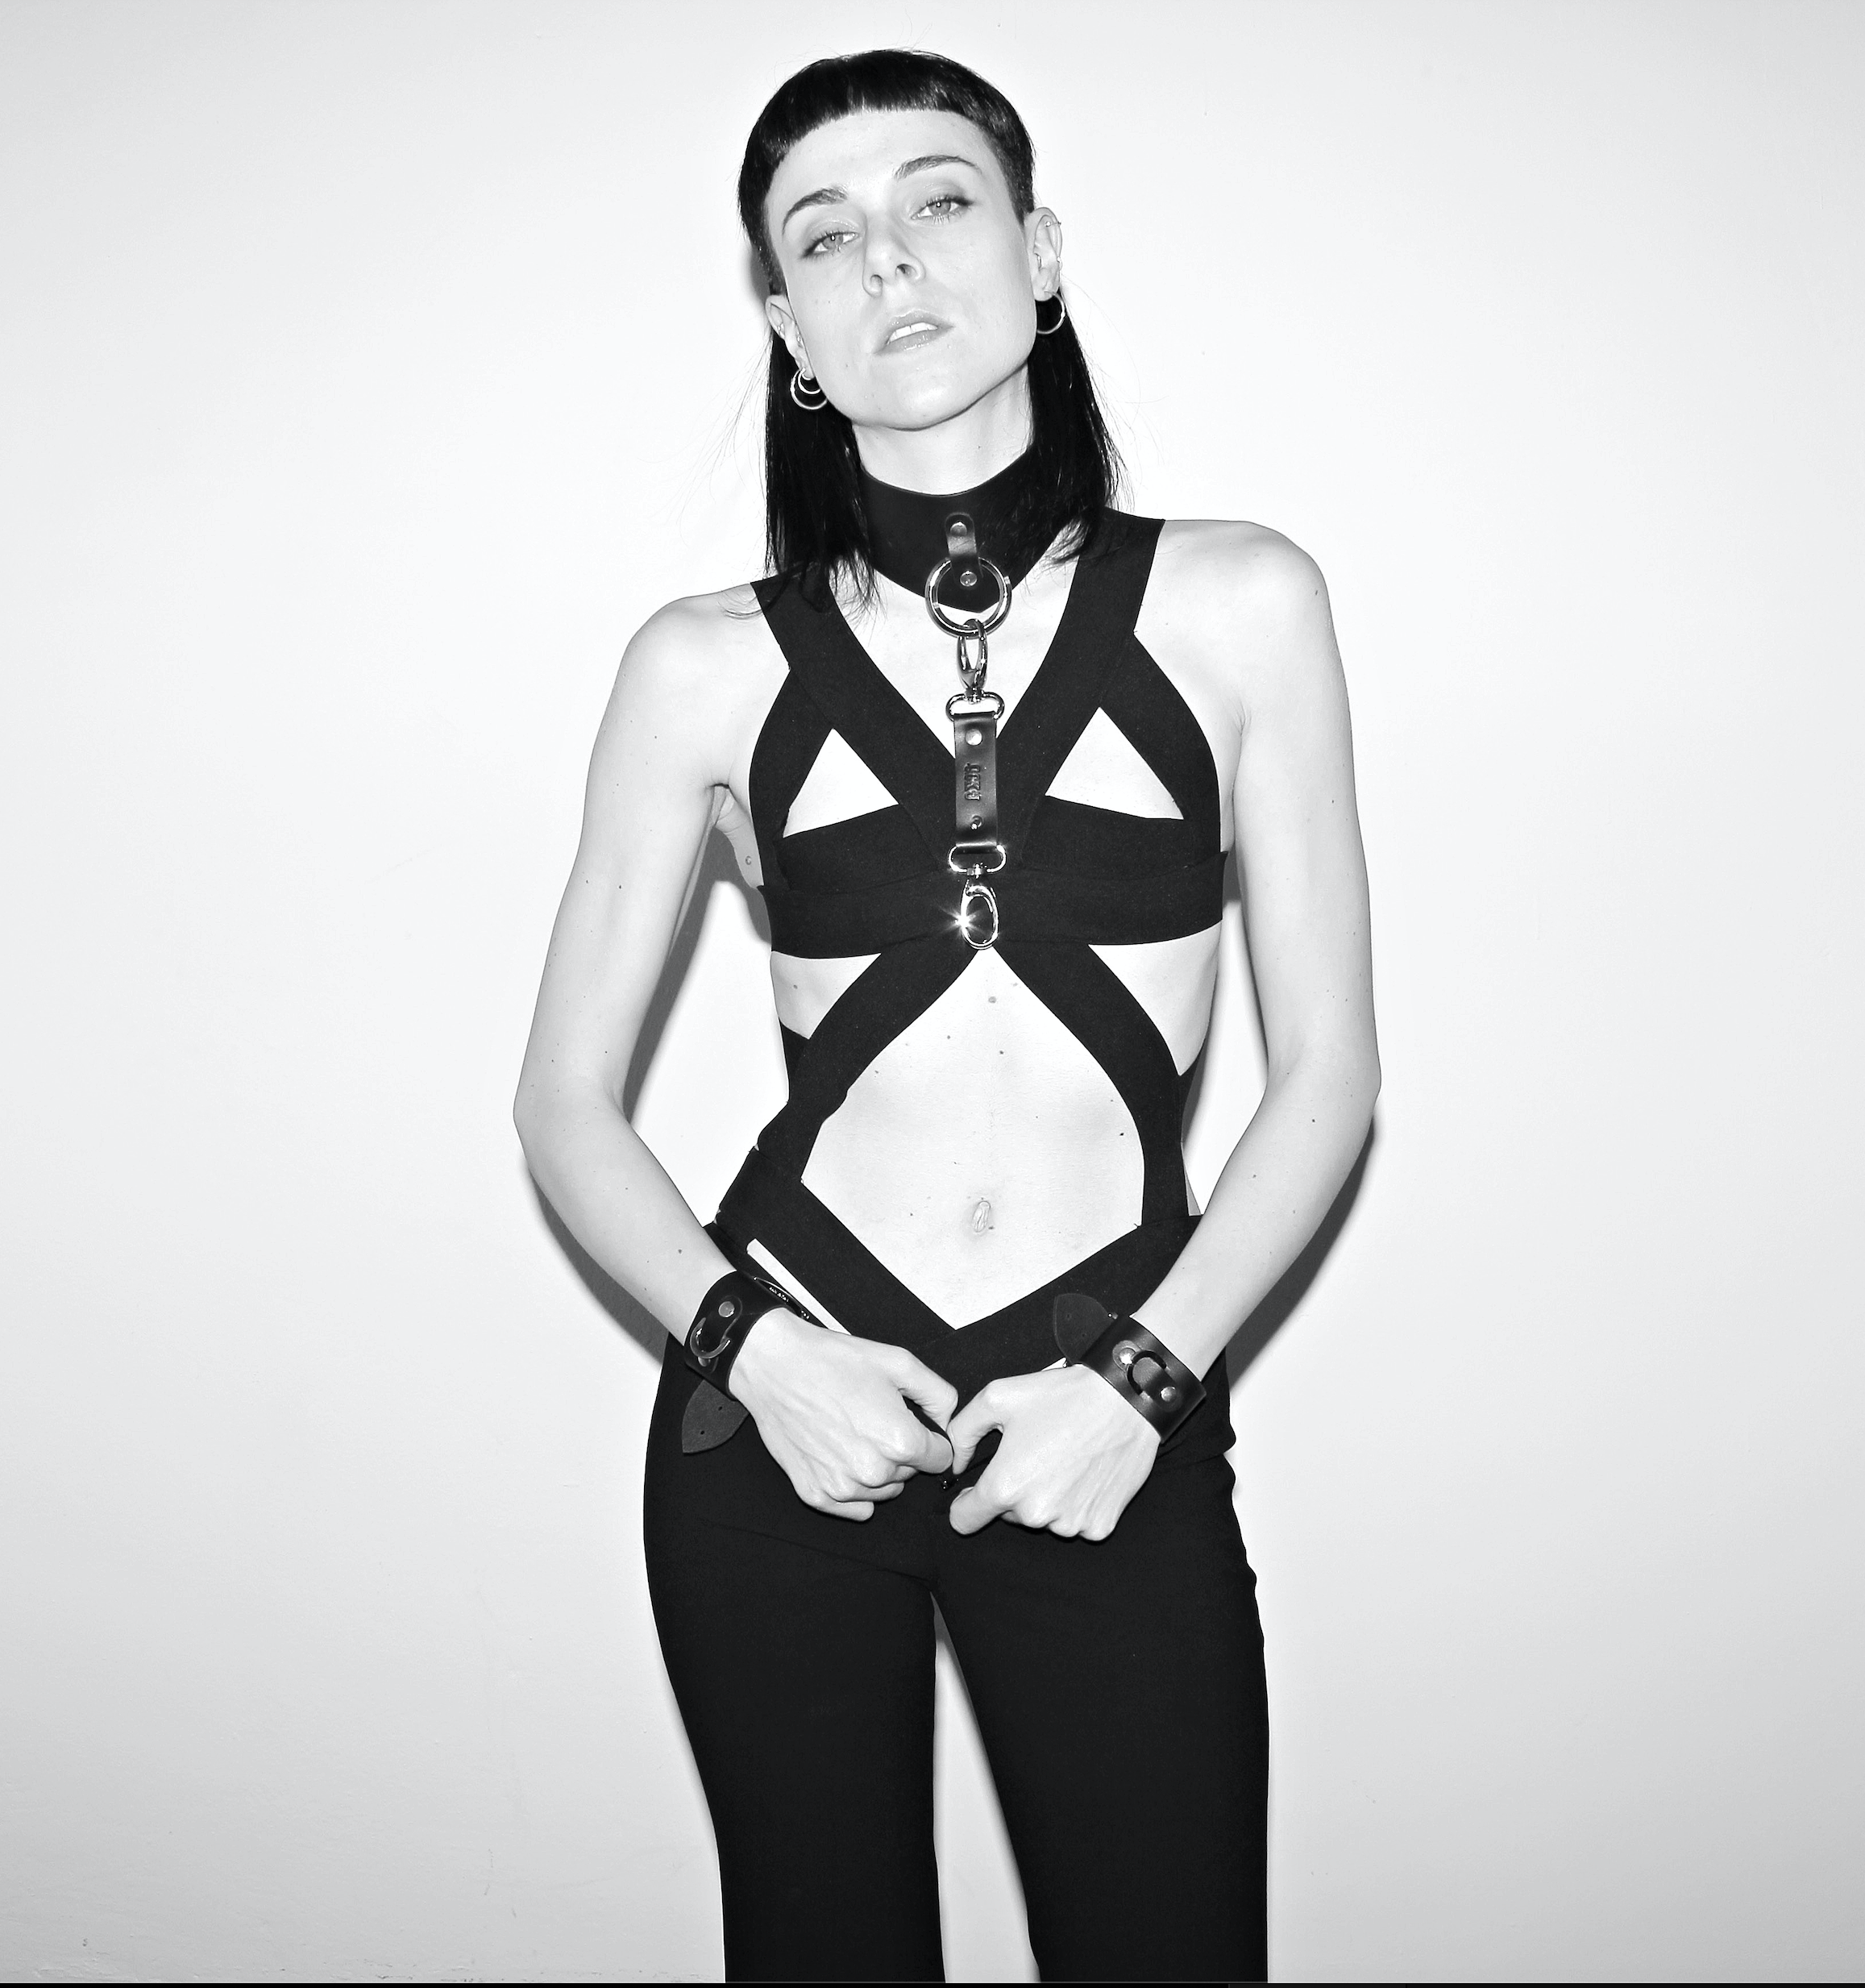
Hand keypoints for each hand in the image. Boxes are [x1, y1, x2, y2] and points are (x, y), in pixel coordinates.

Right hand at [728, 1311, 957, 1520]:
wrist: (775, 1367)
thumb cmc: (835, 1361)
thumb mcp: (899, 1362)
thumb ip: (939, 1395)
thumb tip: (950, 1423)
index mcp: (900, 1442)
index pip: (941, 1459)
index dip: (931, 1438)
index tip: (910, 1422)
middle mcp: (874, 1473)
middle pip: (911, 1475)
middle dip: (902, 1452)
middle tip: (874, 1419)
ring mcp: (842, 1489)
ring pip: (884, 1492)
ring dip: (878, 1470)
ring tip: (854, 1433)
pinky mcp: (815, 1496)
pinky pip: (855, 1508)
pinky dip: (854, 1489)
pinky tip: (839, 1455)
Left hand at [946, 1364, 1158, 1539]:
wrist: (1125, 1400)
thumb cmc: (1062, 1396)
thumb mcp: (997, 1397)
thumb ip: (962, 1431)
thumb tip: (957, 1462)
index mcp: (1005, 1486)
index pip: (964, 1521)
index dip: (965, 1504)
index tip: (976, 1490)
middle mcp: (1036, 1515)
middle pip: (1007, 1515)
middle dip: (1014, 1490)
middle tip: (1035, 1454)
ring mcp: (1071, 1524)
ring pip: (1043, 1519)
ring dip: (1046, 1497)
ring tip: (1064, 1459)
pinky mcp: (1100, 1525)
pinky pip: (1076, 1522)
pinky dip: (1077, 1503)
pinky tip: (1085, 1472)